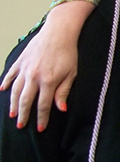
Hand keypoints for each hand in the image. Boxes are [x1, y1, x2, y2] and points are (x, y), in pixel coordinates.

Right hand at [0, 2, 88, 130]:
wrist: (58, 32)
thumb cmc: (68, 53)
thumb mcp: (71, 74)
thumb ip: (63, 91)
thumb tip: (60, 109)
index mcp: (48, 81)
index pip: (43, 105)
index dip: (41, 118)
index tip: (40, 128)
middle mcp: (33, 76)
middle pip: (25, 100)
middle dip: (23, 114)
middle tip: (20, 125)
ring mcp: (24, 68)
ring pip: (15, 89)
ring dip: (12, 103)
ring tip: (11, 114)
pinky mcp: (20, 60)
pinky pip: (10, 74)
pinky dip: (6, 82)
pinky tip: (2, 90)